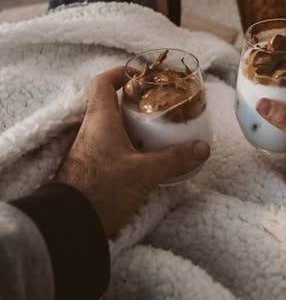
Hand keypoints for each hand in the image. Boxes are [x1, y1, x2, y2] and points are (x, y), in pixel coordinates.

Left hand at [56, 67, 209, 234]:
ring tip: (156, 131)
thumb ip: (173, 159)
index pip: (102, 82)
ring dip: (132, 126)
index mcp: (100, 119)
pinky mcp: (90, 169)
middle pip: (110, 103)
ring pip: (111, 126)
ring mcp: (88, 150)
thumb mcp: (143, 173)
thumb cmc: (100, 190)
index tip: (140, 75)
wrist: (69, 226)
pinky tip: (144, 158)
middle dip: (135, 102)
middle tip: (157, 105)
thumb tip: (202, 148)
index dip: (120, 73)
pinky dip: (127, 146)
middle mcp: (91, 130)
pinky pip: (110, 147)